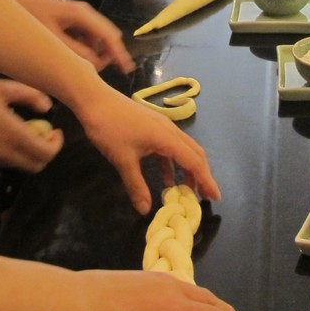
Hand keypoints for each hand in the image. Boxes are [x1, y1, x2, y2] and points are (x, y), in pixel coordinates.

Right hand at [0, 74, 62, 169]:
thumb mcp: (3, 87)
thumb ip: (31, 97)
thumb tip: (48, 109)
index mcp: (11, 135)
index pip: (45, 153)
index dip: (56, 145)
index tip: (56, 131)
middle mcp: (2, 152)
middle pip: (35, 165)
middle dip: (46, 152)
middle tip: (45, 133)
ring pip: (20, 165)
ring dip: (30, 153)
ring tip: (26, 129)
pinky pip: (5, 162)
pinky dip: (14, 153)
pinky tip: (8, 132)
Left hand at [22, 0, 136, 72]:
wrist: (15, 2)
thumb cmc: (31, 19)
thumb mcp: (52, 39)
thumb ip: (74, 51)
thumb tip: (95, 64)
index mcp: (83, 15)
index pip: (109, 36)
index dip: (119, 54)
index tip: (127, 69)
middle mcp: (86, 14)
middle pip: (107, 36)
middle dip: (106, 55)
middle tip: (95, 72)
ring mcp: (81, 16)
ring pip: (97, 39)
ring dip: (94, 53)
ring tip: (81, 66)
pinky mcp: (74, 20)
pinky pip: (87, 37)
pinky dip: (86, 49)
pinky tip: (73, 57)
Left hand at [76, 88, 220, 213]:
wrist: (94, 99)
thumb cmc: (109, 127)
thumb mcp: (123, 160)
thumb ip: (136, 186)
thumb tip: (146, 210)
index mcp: (167, 137)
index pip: (194, 161)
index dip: (206, 179)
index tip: (215, 197)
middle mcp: (169, 130)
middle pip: (194, 153)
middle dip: (201, 175)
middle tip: (204, 196)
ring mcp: (161, 126)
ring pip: (183, 149)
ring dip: (187, 169)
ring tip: (186, 191)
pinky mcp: (151, 125)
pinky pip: (169, 146)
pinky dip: (172, 163)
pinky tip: (166, 179)